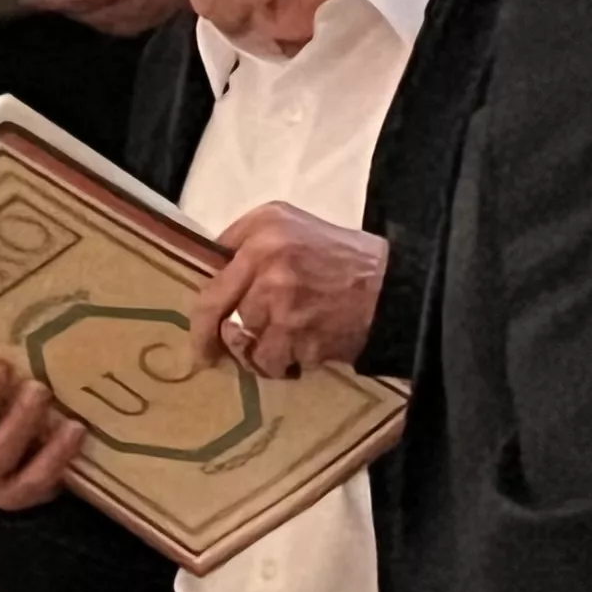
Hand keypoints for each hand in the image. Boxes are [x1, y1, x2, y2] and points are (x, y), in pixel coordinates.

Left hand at [188, 202, 387, 377]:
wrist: (394, 288)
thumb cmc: (341, 257)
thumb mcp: (292, 225)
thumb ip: (250, 241)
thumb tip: (212, 273)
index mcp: (263, 228)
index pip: (211, 262)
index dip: (202, 292)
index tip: (198, 312)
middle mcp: (266, 259)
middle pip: (213, 306)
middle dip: (205, 336)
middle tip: (204, 355)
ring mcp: (281, 300)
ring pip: (241, 339)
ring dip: (252, 351)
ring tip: (272, 348)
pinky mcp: (298, 335)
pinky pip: (269, 360)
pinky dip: (278, 365)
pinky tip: (295, 356)